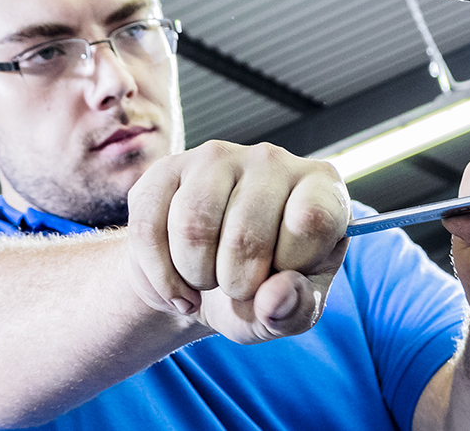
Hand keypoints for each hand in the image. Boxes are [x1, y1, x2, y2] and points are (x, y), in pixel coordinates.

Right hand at [120, 141, 351, 343]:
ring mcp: (218, 157)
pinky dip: (161, 276)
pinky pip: (149, 229)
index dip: (292, 264)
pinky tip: (178, 284)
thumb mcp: (289, 313)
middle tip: (238, 287)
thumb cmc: (261, 292)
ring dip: (196, 276)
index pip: (312, 219)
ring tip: (207, 281)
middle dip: (237, 284)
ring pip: (193, 227)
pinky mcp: (167, 169)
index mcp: (321, 188)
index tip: (283, 275)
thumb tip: (277, 296)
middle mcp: (273, 160)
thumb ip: (295, 309)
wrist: (203, 287)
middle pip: (246, 234)